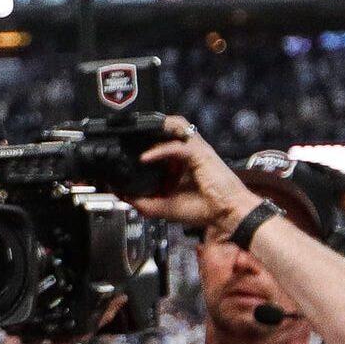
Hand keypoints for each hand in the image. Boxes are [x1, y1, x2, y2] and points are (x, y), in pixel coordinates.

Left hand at [126, 115, 262, 233]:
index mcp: (177, 163)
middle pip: (163, 131)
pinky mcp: (200, 153)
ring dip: (152, 131)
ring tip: (132, 140)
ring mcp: (193, 150)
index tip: (118, 157)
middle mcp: (185, 153)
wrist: (227, 214)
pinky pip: (176, 146)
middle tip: (122, 142)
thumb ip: (141, 200)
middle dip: (143, 132)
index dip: (138, 146)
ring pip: (171, 129)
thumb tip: (119, 193)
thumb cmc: (203, 209)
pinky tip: (144, 158)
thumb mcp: (163, 207)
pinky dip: (158, 150)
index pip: (156, 144)